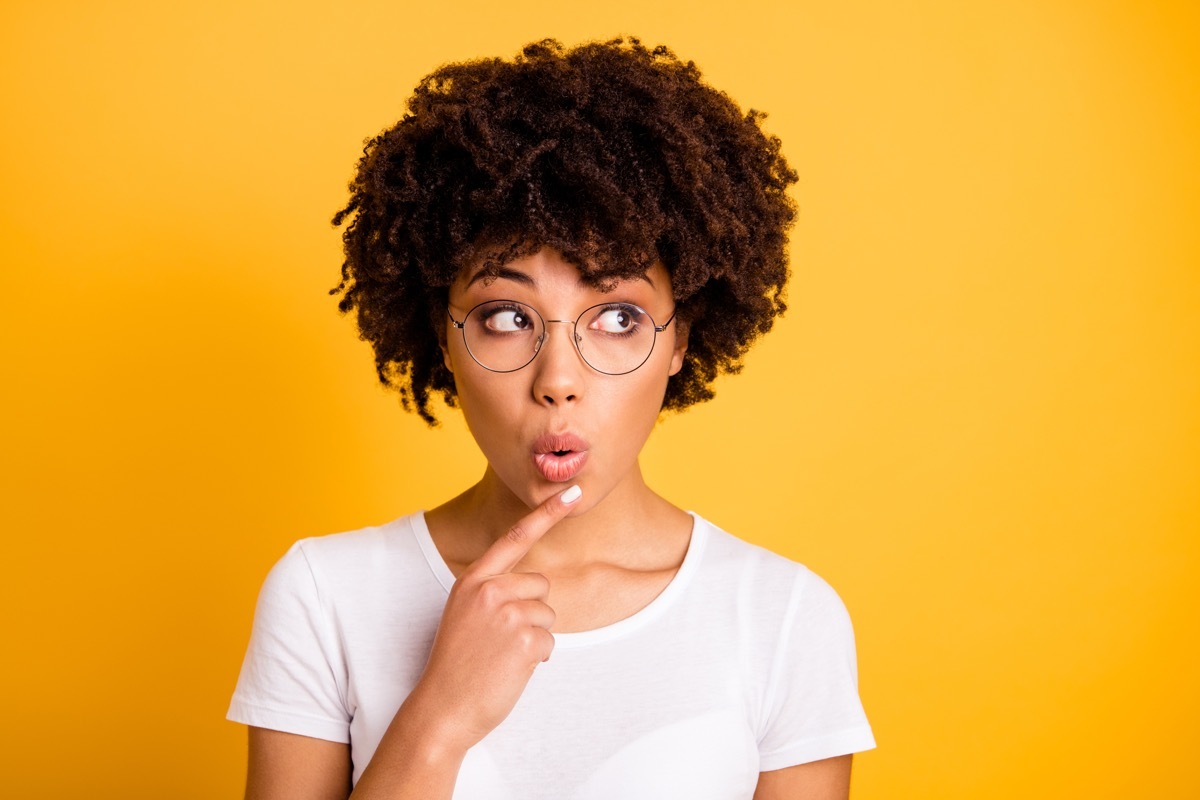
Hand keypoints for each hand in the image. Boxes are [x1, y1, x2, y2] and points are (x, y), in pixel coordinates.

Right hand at [407, 484, 581, 753]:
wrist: (442, 710)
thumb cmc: (455, 666)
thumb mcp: (464, 616)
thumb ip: (492, 594)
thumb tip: (532, 587)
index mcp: (472, 581)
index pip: (515, 538)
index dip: (546, 514)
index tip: (572, 493)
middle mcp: (489, 590)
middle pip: (540, 585)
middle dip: (532, 611)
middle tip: (501, 639)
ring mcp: (507, 614)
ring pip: (547, 615)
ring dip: (534, 637)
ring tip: (501, 656)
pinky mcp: (524, 639)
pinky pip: (549, 642)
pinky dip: (536, 658)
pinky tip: (509, 669)